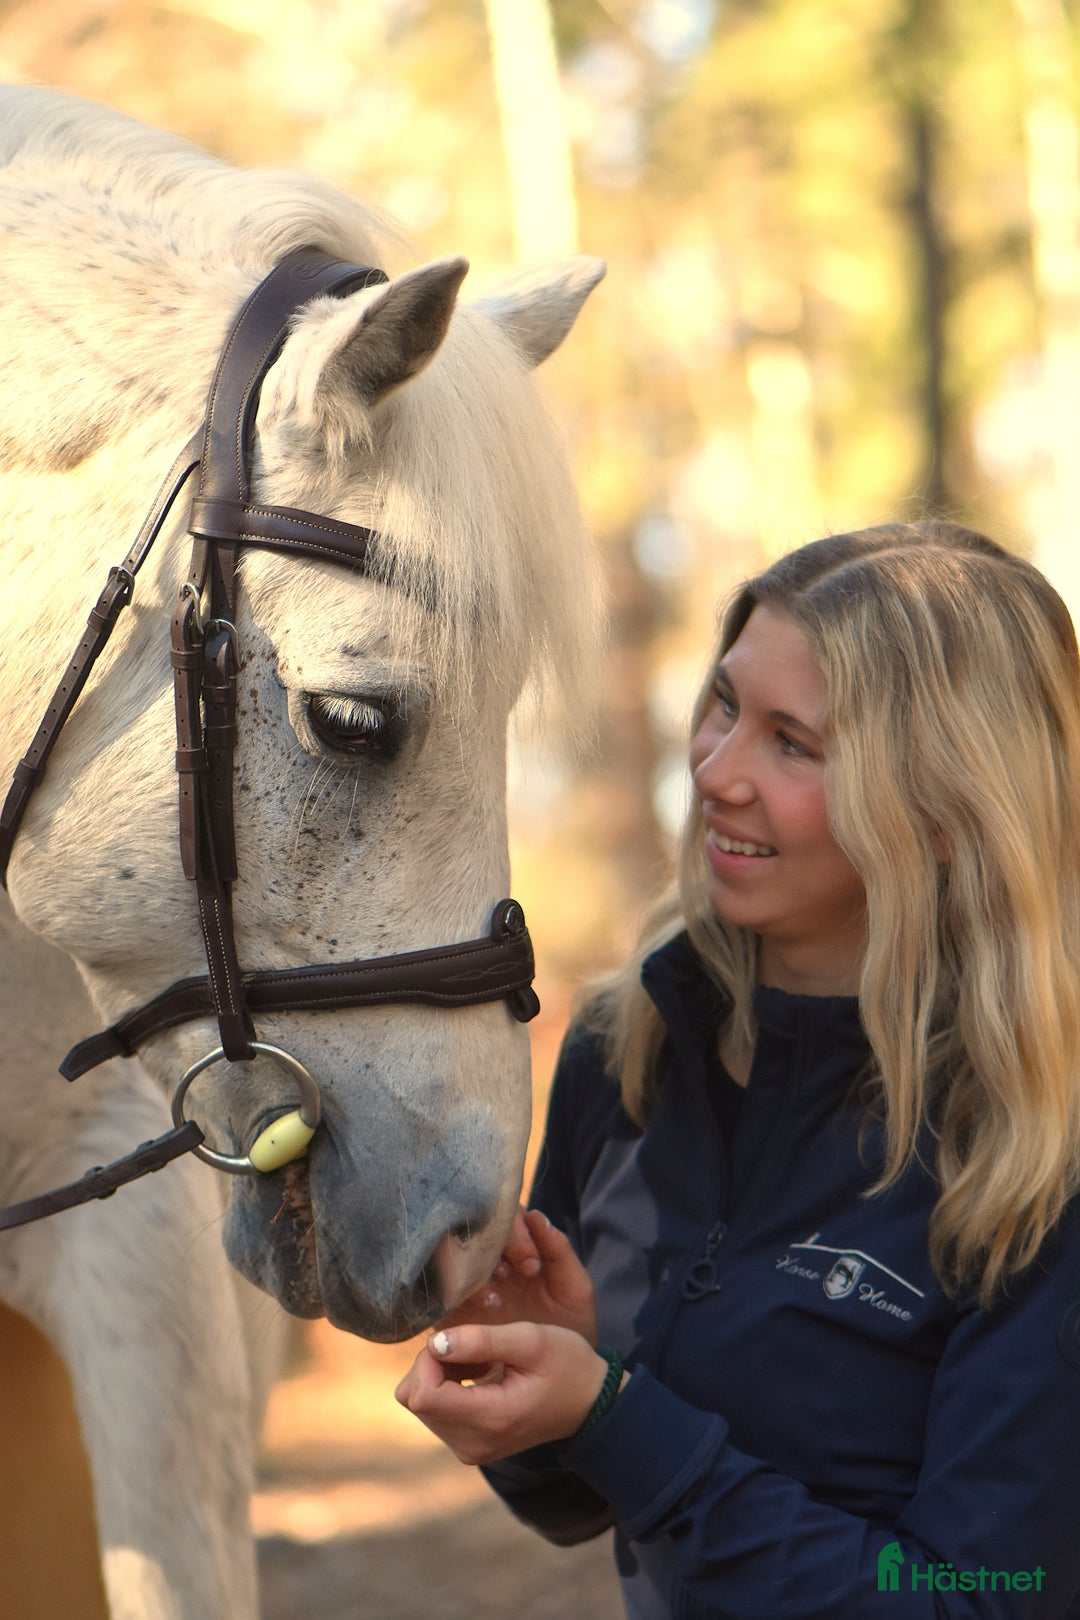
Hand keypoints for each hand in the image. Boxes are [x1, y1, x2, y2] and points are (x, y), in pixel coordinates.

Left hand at [394, 1321, 609, 1464]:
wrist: (590, 1403)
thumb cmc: (567, 1365)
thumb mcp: (532, 1340)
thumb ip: (482, 1340)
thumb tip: (435, 1343)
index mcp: (489, 1421)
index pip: (423, 1395)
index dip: (429, 1359)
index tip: (459, 1339)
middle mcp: (472, 1444)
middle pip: (415, 1399)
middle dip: (433, 1364)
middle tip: (474, 1347)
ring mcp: (470, 1449)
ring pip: (420, 1403)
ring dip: (440, 1373)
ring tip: (481, 1359)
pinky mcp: (468, 1444)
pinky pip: (434, 1410)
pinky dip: (447, 1385)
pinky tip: (479, 1371)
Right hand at [440, 1207, 596, 1343]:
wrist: (560, 1376)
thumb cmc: (571, 1325)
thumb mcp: (574, 1289)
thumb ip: (559, 1251)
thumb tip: (537, 1216)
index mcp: (518, 1247)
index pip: (503, 1218)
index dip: (514, 1235)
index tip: (531, 1266)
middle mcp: (488, 1261)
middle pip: (471, 1235)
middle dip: (487, 1252)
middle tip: (506, 1278)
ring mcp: (467, 1285)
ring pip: (451, 1262)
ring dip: (470, 1276)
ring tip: (495, 1303)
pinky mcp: (450, 1313)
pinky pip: (439, 1298)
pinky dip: (453, 1301)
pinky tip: (475, 1319)